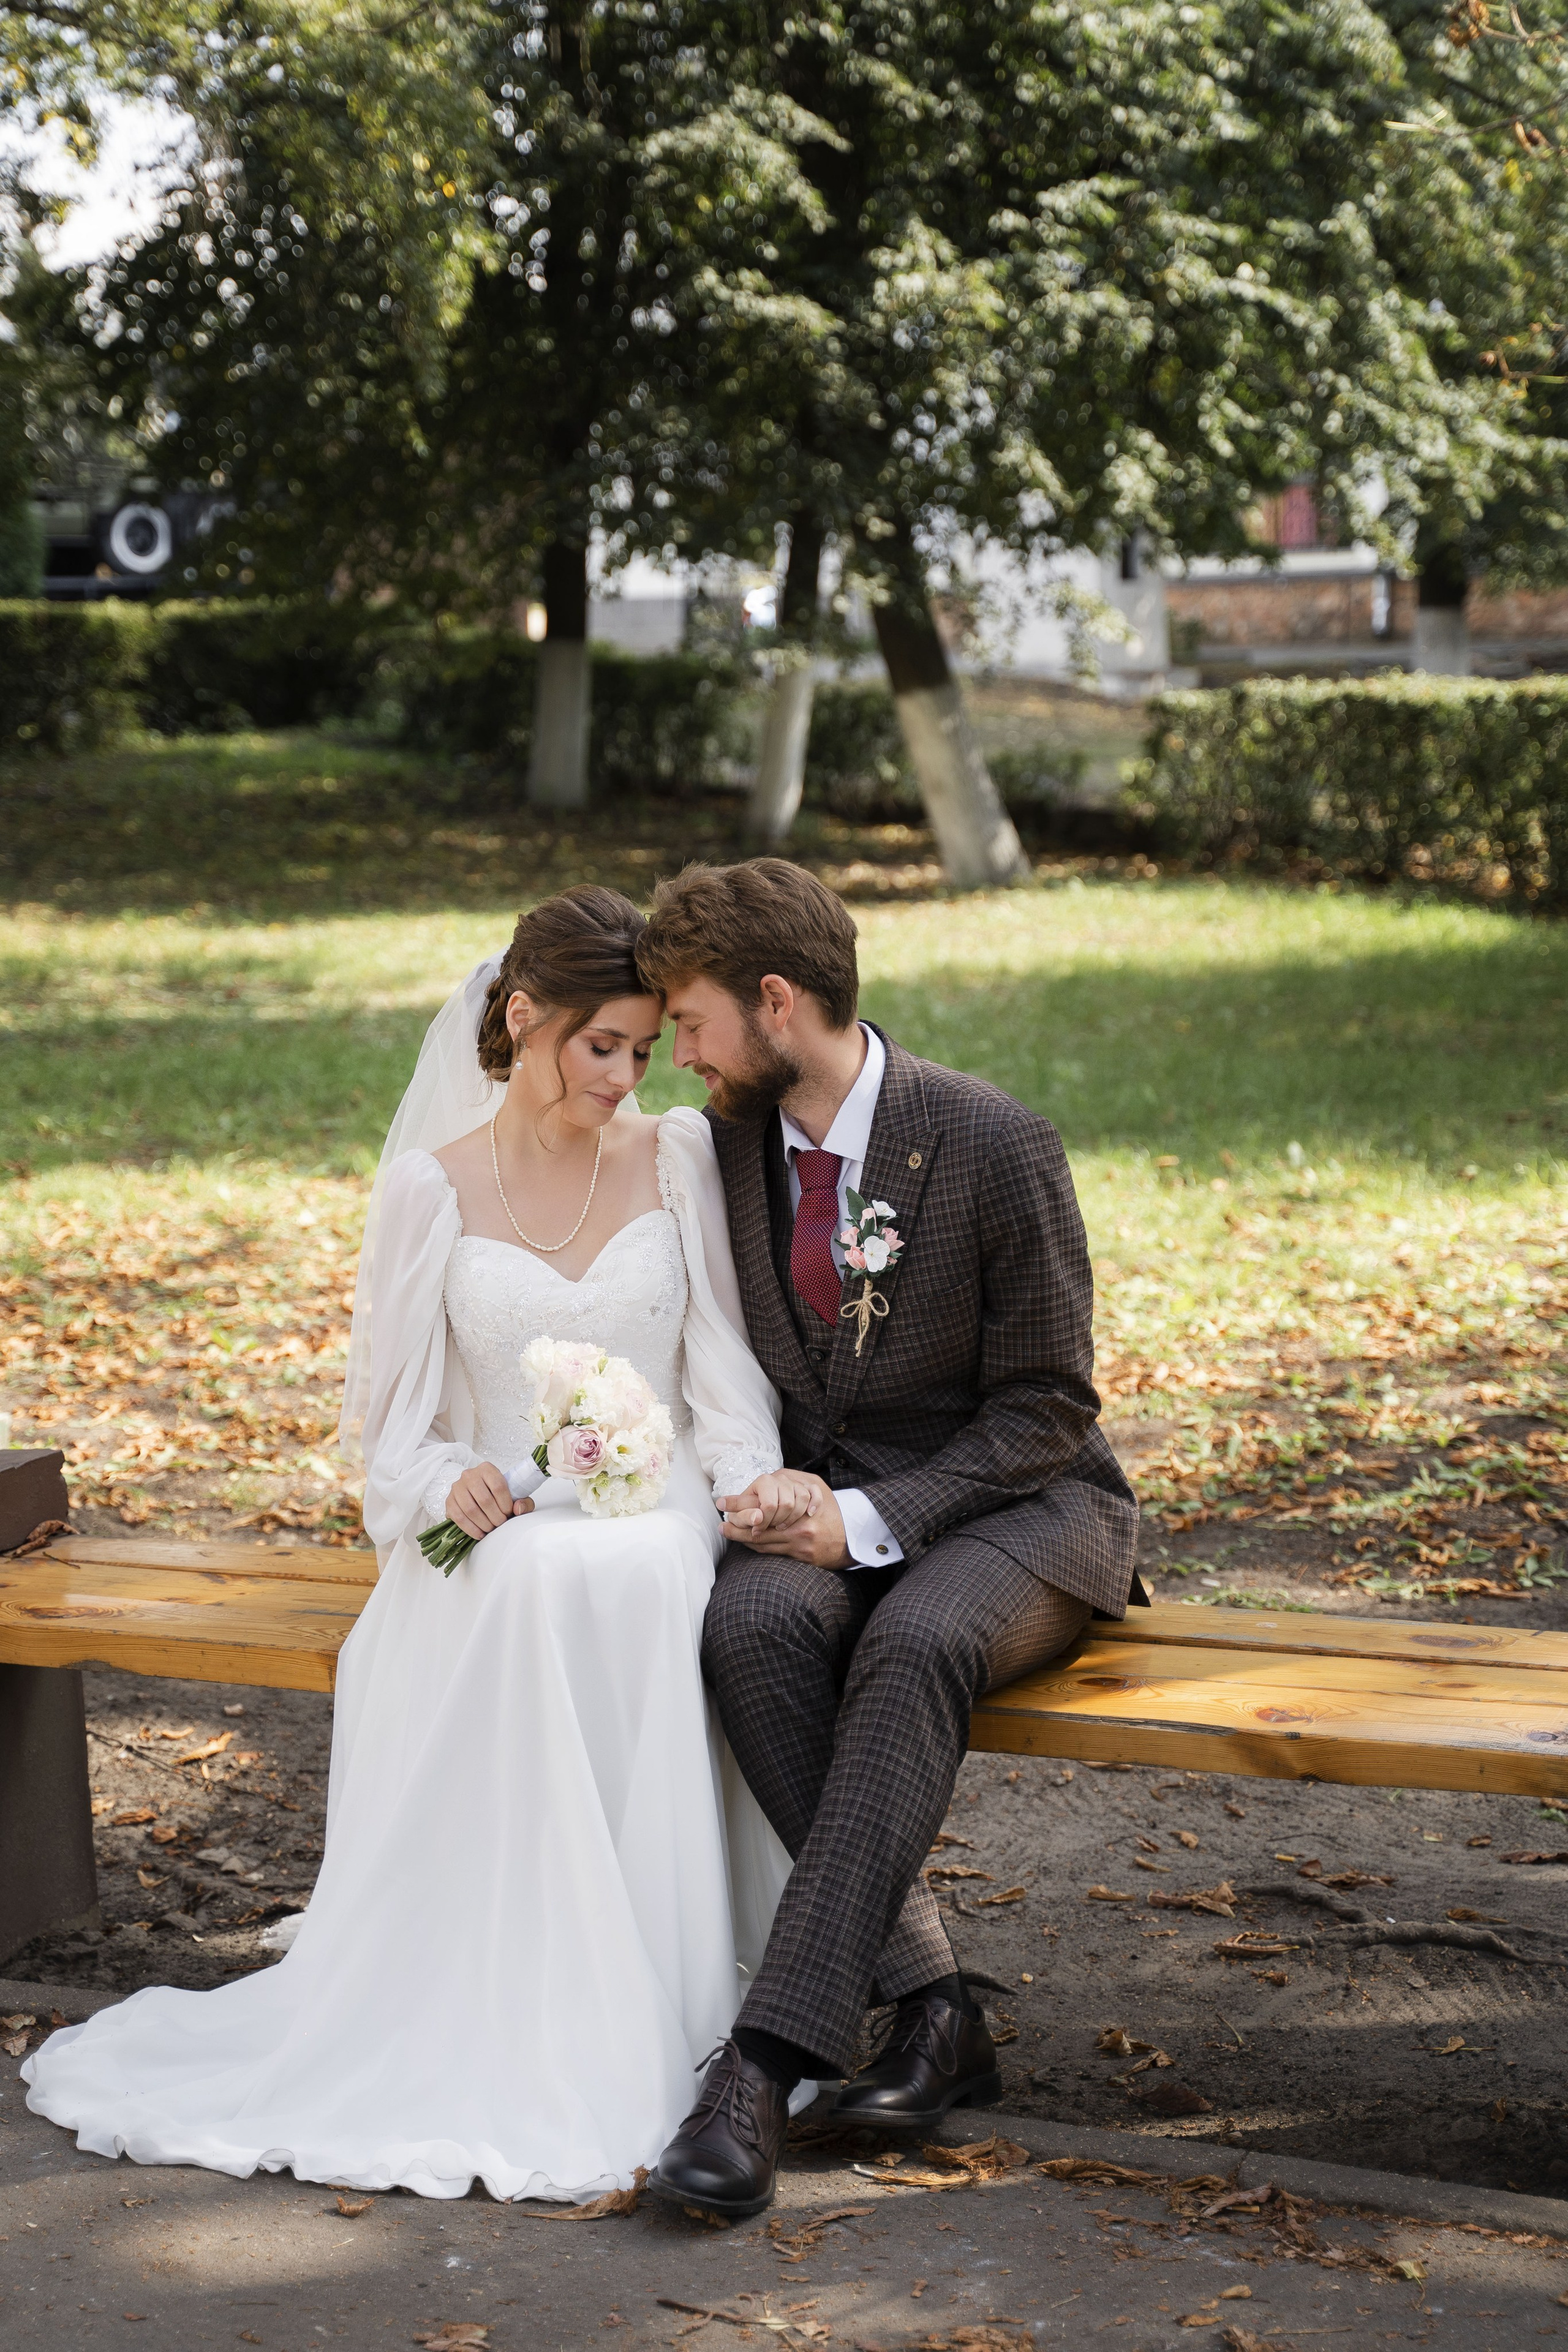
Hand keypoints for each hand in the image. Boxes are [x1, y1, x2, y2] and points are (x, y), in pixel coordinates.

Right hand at [444, 1462, 534, 1542]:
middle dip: (495, 1517)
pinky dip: (471, 1529)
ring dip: (483, 1524)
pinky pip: (459, 1518)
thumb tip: (518, 1508)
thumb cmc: (497, 1494)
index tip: (509, 1513)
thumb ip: (523, 1501)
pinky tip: (480, 1534)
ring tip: (491, 1529)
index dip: (505, 1504)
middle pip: (484, 1500)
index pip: (498, 1486)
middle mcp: (470, 1475)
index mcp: (487, 1469)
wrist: (477, 1492)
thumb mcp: (515, 1495)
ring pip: (470, 1509)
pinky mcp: (449, 1501)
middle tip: (500, 1524)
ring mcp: (457, 1487)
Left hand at [722, 1472, 850, 1567]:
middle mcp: (797, 1524)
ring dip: (742, 1538)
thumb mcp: (817, 1487)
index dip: (739, 1505)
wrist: (853, 1535)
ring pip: (762, 1542)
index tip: (723, 1504)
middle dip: (736, 1526)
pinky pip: (772, 1551)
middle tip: (721, 1525)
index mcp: (799, 1504)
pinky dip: (757, 1546)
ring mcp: (798, 1542)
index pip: (762, 1504)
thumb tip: (769, 1482)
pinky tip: (746, 1542)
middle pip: (758, 1527)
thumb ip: (795, 1483)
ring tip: (727, 1532)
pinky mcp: (801, 1556)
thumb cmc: (832, 1509)